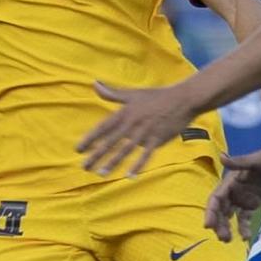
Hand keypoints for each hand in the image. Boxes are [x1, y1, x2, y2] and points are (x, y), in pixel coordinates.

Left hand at [77, 81, 201, 176]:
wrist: (182, 99)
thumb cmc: (156, 96)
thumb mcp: (132, 94)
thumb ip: (112, 93)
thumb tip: (94, 84)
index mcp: (125, 112)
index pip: (103, 127)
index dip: (90, 138)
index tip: (78, 149)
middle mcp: (133, 123)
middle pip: (111, 141)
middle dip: (97, 154)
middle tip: (84, 166)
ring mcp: (145, 131)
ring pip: (126, 150)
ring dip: (113, 162)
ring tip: (101, 173)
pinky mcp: (158, 138)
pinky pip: (146, 154)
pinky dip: (138, 164)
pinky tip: (129, 176)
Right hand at [204, 146, 260, 241]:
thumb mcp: (257, 160)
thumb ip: (239, 162)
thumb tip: (221, 157)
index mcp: (231, 181)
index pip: (216, 198)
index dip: (211, 211)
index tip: (208, 225)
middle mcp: (234, 190)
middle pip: (221, 210)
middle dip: (219, 224)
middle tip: (223, 238)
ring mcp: (243, 198)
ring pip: (230, 215)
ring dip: (227, 227)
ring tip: (228, 240)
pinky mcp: (252, 203)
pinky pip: (244, 218)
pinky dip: (243, 227)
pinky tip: (245, 237)